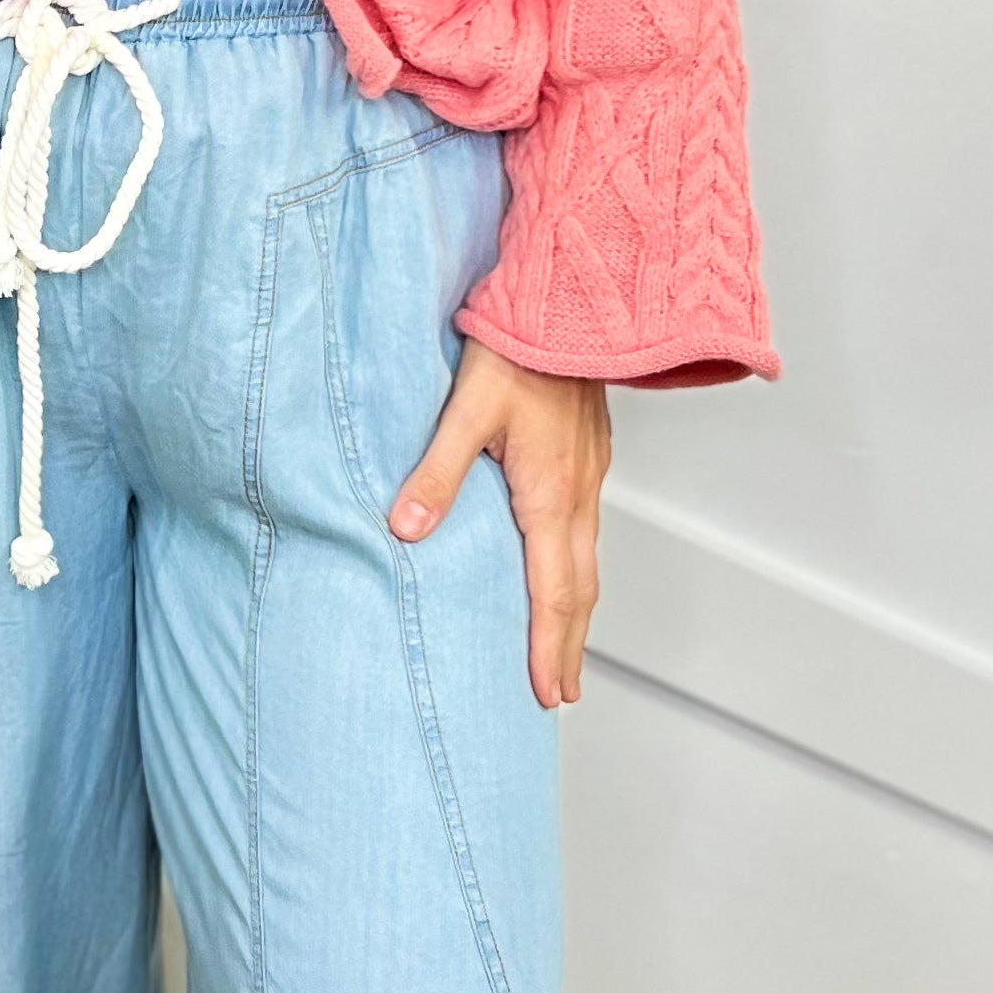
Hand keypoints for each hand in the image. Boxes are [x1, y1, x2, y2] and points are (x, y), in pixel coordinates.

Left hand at [388, 348, 610, 709]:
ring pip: (587, 559)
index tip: (550, 694)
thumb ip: (435, 471)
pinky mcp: (588, 453)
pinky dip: (577, 567)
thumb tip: (403, 530)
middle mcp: (578, 491)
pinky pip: (586, 528)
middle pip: (579, 588)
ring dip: (576, 610)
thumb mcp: (466, 408)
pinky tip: (561, 568)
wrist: (572, 298)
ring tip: (564, 647)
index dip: (550, 648)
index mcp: (550, 492)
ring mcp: (589, 472)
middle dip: (569, 645)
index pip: (553, 591)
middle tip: (562, 693)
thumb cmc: (520, 346)